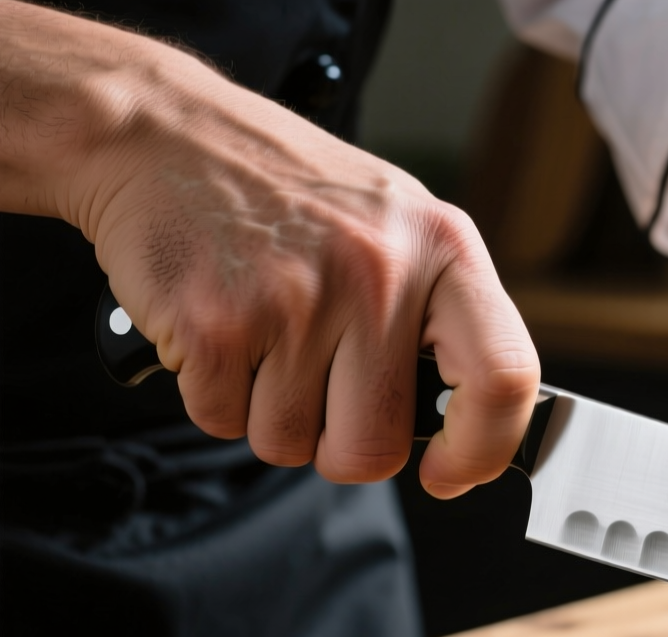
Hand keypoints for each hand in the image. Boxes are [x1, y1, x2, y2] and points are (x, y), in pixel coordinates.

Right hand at [0, 2, 539, 496]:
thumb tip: (470, 426)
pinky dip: (214, 395)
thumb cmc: (290, 191)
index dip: (483, 448)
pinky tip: (222, 329)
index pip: (504, 376)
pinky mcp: (216, 321)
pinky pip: (222, 422)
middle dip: (340, 444)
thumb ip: (440, 315)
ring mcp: (297, 298)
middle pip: (376, 447)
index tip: (452, 472)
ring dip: (269, 415)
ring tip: (266, 336)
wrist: (163, 133)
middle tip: (319, 386)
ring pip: (290, 443)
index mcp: (444, 248)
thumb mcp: (398, 225)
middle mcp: (379, 272)